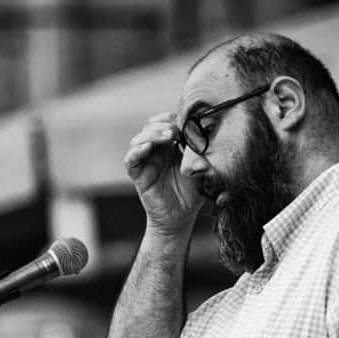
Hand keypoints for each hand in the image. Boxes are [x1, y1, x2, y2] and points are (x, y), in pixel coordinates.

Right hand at [124, 112, 204, 234]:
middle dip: (164, 124)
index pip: (166, 123)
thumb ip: (203, 155)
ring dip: (152, 134)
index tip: (186, 120)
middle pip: (151, 127)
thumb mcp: (202, 171)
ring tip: (169, 136)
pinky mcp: (138, 175)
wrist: (181, 219)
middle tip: (178, 129)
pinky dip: (136, 151)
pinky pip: (131, 160)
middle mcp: (156, 152)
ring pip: (139, 139)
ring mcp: (146, 162)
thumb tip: (208, 137)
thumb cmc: (192, 194)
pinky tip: (147, 148)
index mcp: (171, 146)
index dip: (173, 118)